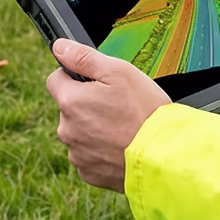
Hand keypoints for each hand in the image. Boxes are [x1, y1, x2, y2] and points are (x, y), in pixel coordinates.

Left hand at [46, 39, 171, 191]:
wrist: (163, 156)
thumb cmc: (144, 111)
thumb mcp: (118, 71)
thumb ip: (83, 57)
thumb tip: (59, 47)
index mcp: (70, 101)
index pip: (55, 79)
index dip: (74, 76)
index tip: (95, 81)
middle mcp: (66, 129)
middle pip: (69, 107)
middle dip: (87, 103)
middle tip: (117, 104)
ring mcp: (77, 154)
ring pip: (79, 132)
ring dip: (94, 127)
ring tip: (123, 126)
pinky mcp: (89, 173)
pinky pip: (89, 154)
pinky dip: (101, 149)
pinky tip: (122, 145)